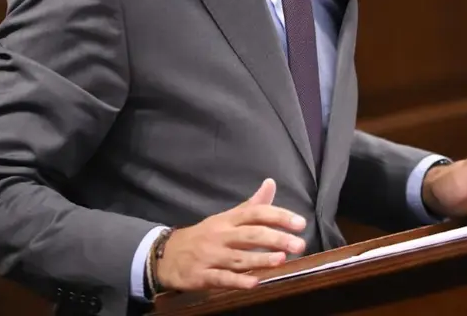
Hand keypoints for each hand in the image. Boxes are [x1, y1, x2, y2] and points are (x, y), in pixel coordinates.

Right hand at [156, 178, 306, 291]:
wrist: (166, 255)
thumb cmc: (205, 235)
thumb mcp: (226, 217)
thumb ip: (252, 204)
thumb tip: (271, 183)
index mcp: (228, 220)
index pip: (256, 213)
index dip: (279, 216)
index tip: (300, 223)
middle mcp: (220, 235)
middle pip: (250, 235)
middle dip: (276, 239)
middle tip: (299, 244)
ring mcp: (210, 256)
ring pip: (238, 257)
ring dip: (260, 259)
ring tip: (282, 260)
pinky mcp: (201, 275)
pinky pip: (221, 278)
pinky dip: (238, 281)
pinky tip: (254, 283)